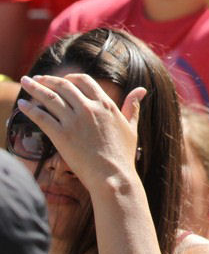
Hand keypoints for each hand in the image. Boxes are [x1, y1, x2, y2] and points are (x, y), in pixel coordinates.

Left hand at [17, 74, 144, 193]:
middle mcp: (89, 108)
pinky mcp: (61, 135)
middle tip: (38, 78)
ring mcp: (75, 121)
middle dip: (49, 80)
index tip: (62, 79)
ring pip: (51, 98)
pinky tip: (22, 105)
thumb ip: (133, 106)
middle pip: (65, 86)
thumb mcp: (131, 126)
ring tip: (26, 82)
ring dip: (36, 88)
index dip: (71, 78)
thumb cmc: (123, 154)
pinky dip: (30, 109)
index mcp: (106, 104)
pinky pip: (42, 117)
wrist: (112, 176)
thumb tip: (141, 90)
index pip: (85, 81)